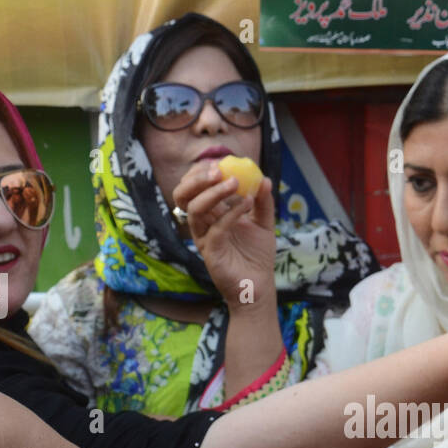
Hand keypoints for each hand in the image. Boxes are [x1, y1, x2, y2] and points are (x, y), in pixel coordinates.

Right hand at [172, 162, 275, 305]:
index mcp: (210, 214)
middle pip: (183, 196)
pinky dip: (231, 213)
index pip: (194, 188)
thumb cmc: (257, 256)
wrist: (259, 286)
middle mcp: (202, 225)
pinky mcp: (211, 253)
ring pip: (195, 210)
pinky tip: (247, 204)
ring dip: (214, 193)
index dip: (201, 173)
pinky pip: (215, 229)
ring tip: (235, 183)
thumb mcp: (264, 224)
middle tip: (219, 169)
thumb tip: (264, 179)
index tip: (220, 161)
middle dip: (197, 179)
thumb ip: (263, 202)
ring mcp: (204, 239)